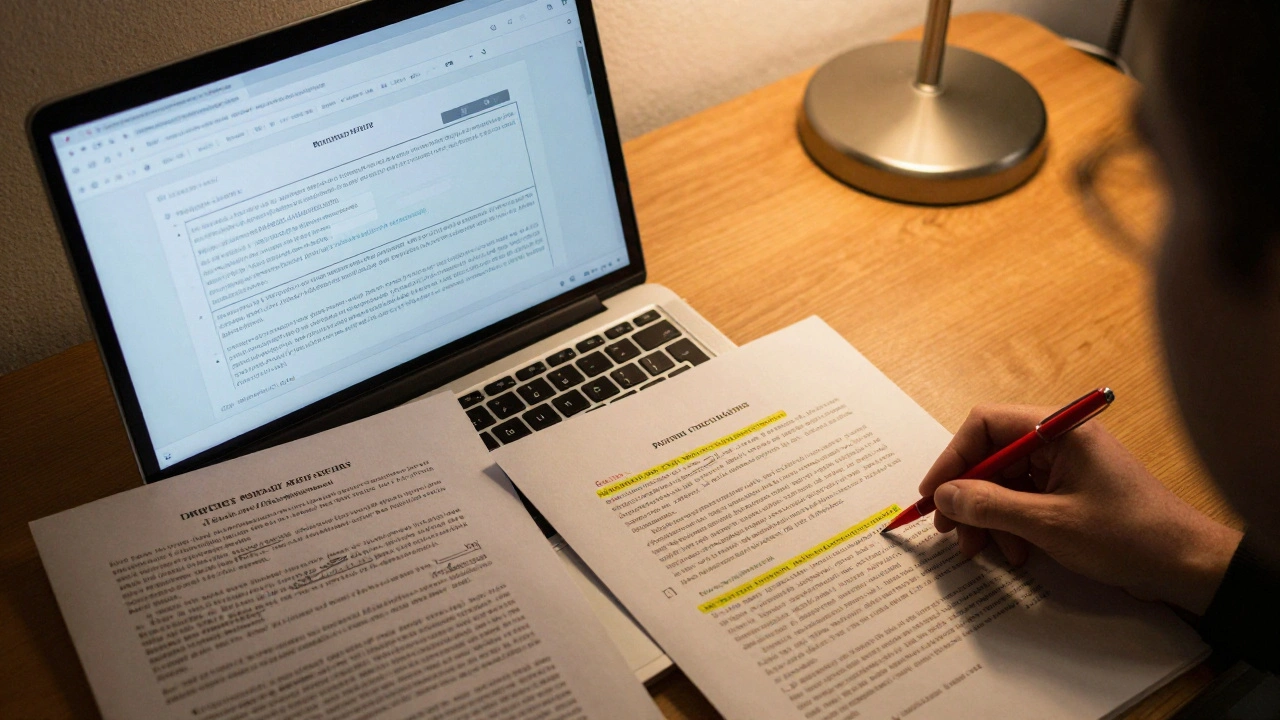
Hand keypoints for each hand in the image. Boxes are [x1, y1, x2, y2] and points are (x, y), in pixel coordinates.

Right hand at [919, 404, 1241, 614]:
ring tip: (983, 551)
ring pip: (1004, 483)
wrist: (1187, 566)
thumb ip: (990, 506)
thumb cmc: (1128, 536)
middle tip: (950, 530)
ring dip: (989, 518)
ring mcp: (1066, 467)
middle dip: (968, 496)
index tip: (934, 494)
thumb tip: (945, 495)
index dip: (953, 458)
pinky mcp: (1071, 493)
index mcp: (1060, 429)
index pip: (986, 424)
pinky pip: (1025, 501)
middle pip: (991, 456)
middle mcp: (1060, 441)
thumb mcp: (1049, 523)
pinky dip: (1012, 526)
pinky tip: (1016, 553)